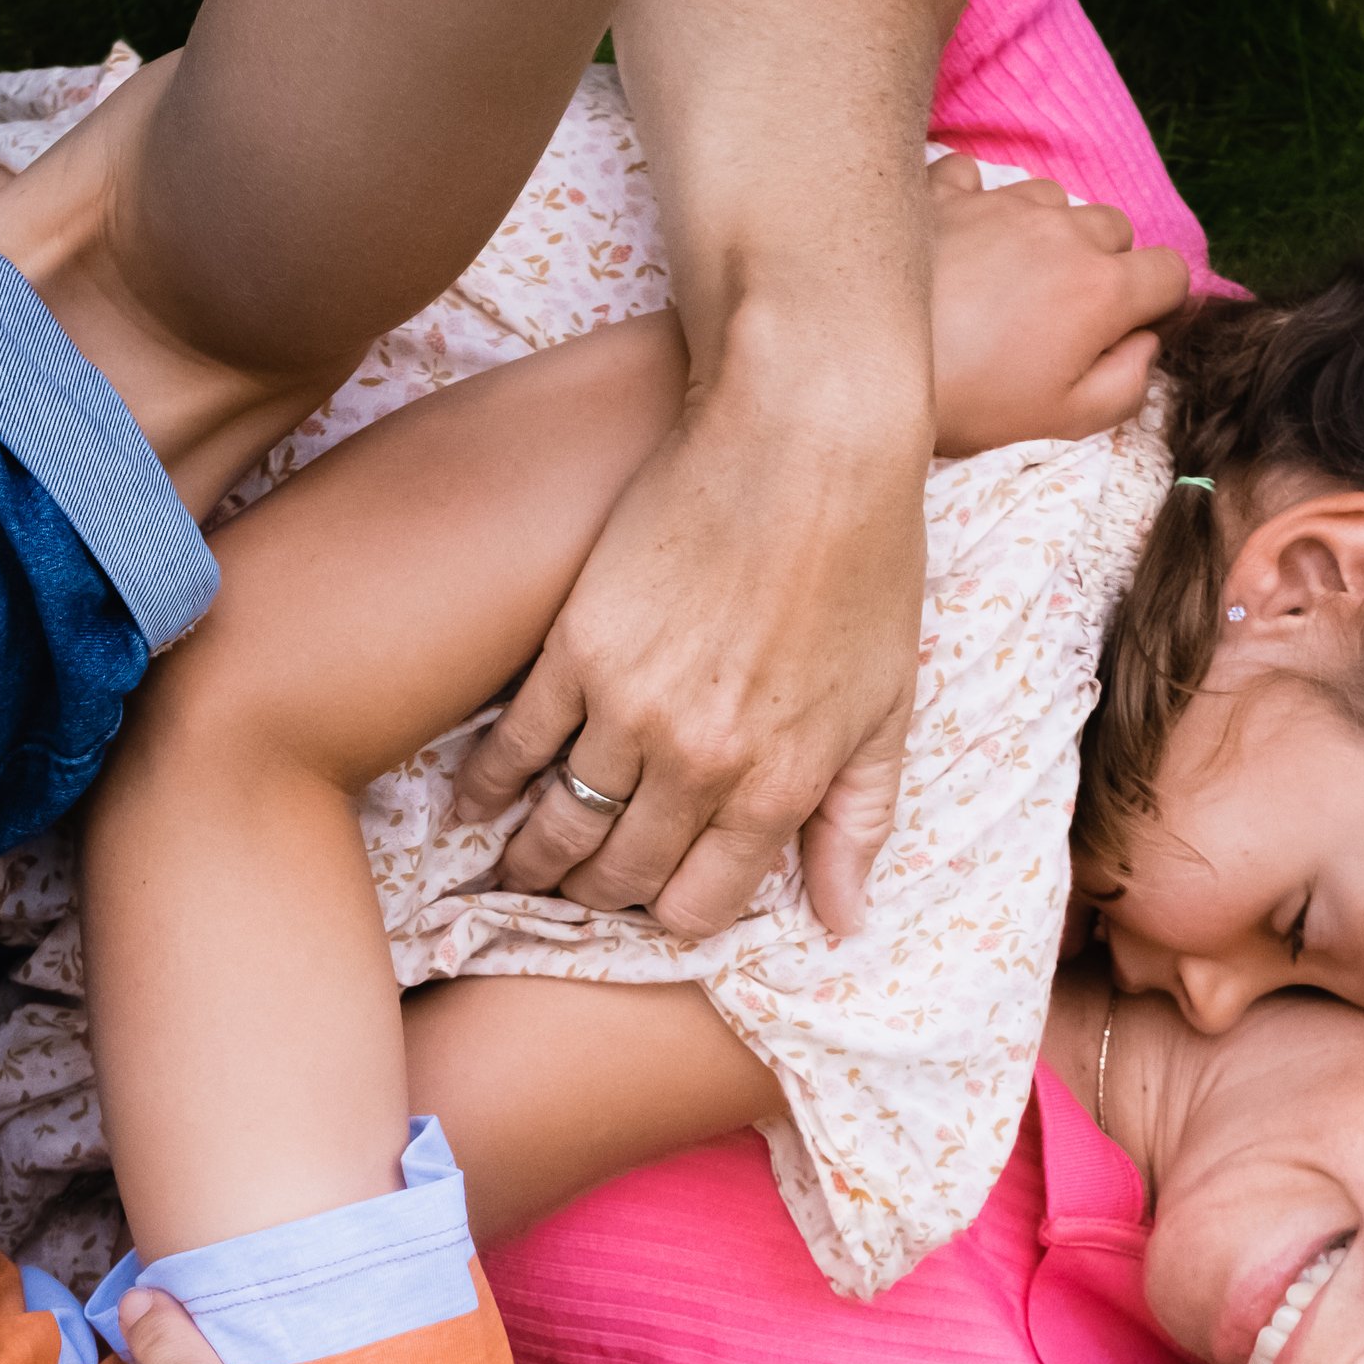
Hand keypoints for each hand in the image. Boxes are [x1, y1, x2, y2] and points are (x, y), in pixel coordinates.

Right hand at [449, 351, 929, 939]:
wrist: (808, 438)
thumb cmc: (866, 563)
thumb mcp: (887, 707)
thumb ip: (857, 821)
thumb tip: (841, 925)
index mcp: (778, 786)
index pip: (699, 905)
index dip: (674, 915)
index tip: (658, 901)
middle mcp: (699, 764)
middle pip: (623, 875)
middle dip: (601, 894)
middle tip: (582, 889)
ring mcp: (628, 709)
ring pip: (560, 825)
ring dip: (534, 859)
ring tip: (519, 870)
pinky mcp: (574, 649)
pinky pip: (514, 748)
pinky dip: (488, 787)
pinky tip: (475, 806)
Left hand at [923, 155, 1184, 455]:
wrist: (862, 371)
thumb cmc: (969, 404)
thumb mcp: (1064, 420)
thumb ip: (1127, 383)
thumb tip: (1144, 345)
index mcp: (1101, 287)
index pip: (1171, 272)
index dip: (1159, 303)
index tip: (1128, 329)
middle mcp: (1061, 230)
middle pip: (1115, 228)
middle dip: (1104, 264)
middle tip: (1060, 313)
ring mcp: (1000, 203)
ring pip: (1053, 199)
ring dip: (1046, 231)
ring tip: (1009, 279)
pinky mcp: (944, 193)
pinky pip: (978, 178)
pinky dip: (978, 202)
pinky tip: (963, 240)